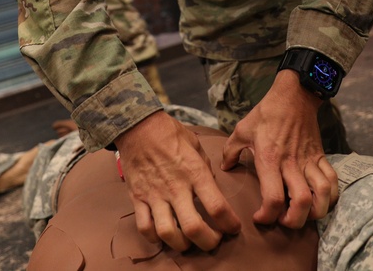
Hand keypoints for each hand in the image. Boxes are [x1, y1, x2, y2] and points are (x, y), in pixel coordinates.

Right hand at [114, 111, 240, 251]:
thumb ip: (205, 169)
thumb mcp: (196, 145)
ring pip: (168, 233)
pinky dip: (155, 238)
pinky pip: (144, 227)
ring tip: (189, 242)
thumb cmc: (170, 133)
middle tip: (214, 240)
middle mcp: (176, 188)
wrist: (138, 127)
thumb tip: (210, 187)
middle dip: (209, 242)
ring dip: (182, 245)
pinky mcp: (138, 198)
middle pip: (194, 228)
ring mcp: (154, 195)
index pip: (217, 207)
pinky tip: (164, 236)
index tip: (234, 228)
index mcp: (194, 173)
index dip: (230, 224)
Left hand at [221, 71, 338, 227]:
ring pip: (322, 195)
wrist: (293, 95)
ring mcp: (309, 161)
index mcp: (269, 160)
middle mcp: (291, 164)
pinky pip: (333, 180)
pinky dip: (331, 196)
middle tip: (283, 220)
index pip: (273, 198)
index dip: (267, 216)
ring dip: (316, 212)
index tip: (259, 218)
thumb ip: (230, 151)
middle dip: (294, 221)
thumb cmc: (266, 113)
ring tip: (304, 214)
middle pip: (301, 203)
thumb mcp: (241, 130)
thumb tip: (225, 168)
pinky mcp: (321, 157)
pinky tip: (321, 201)